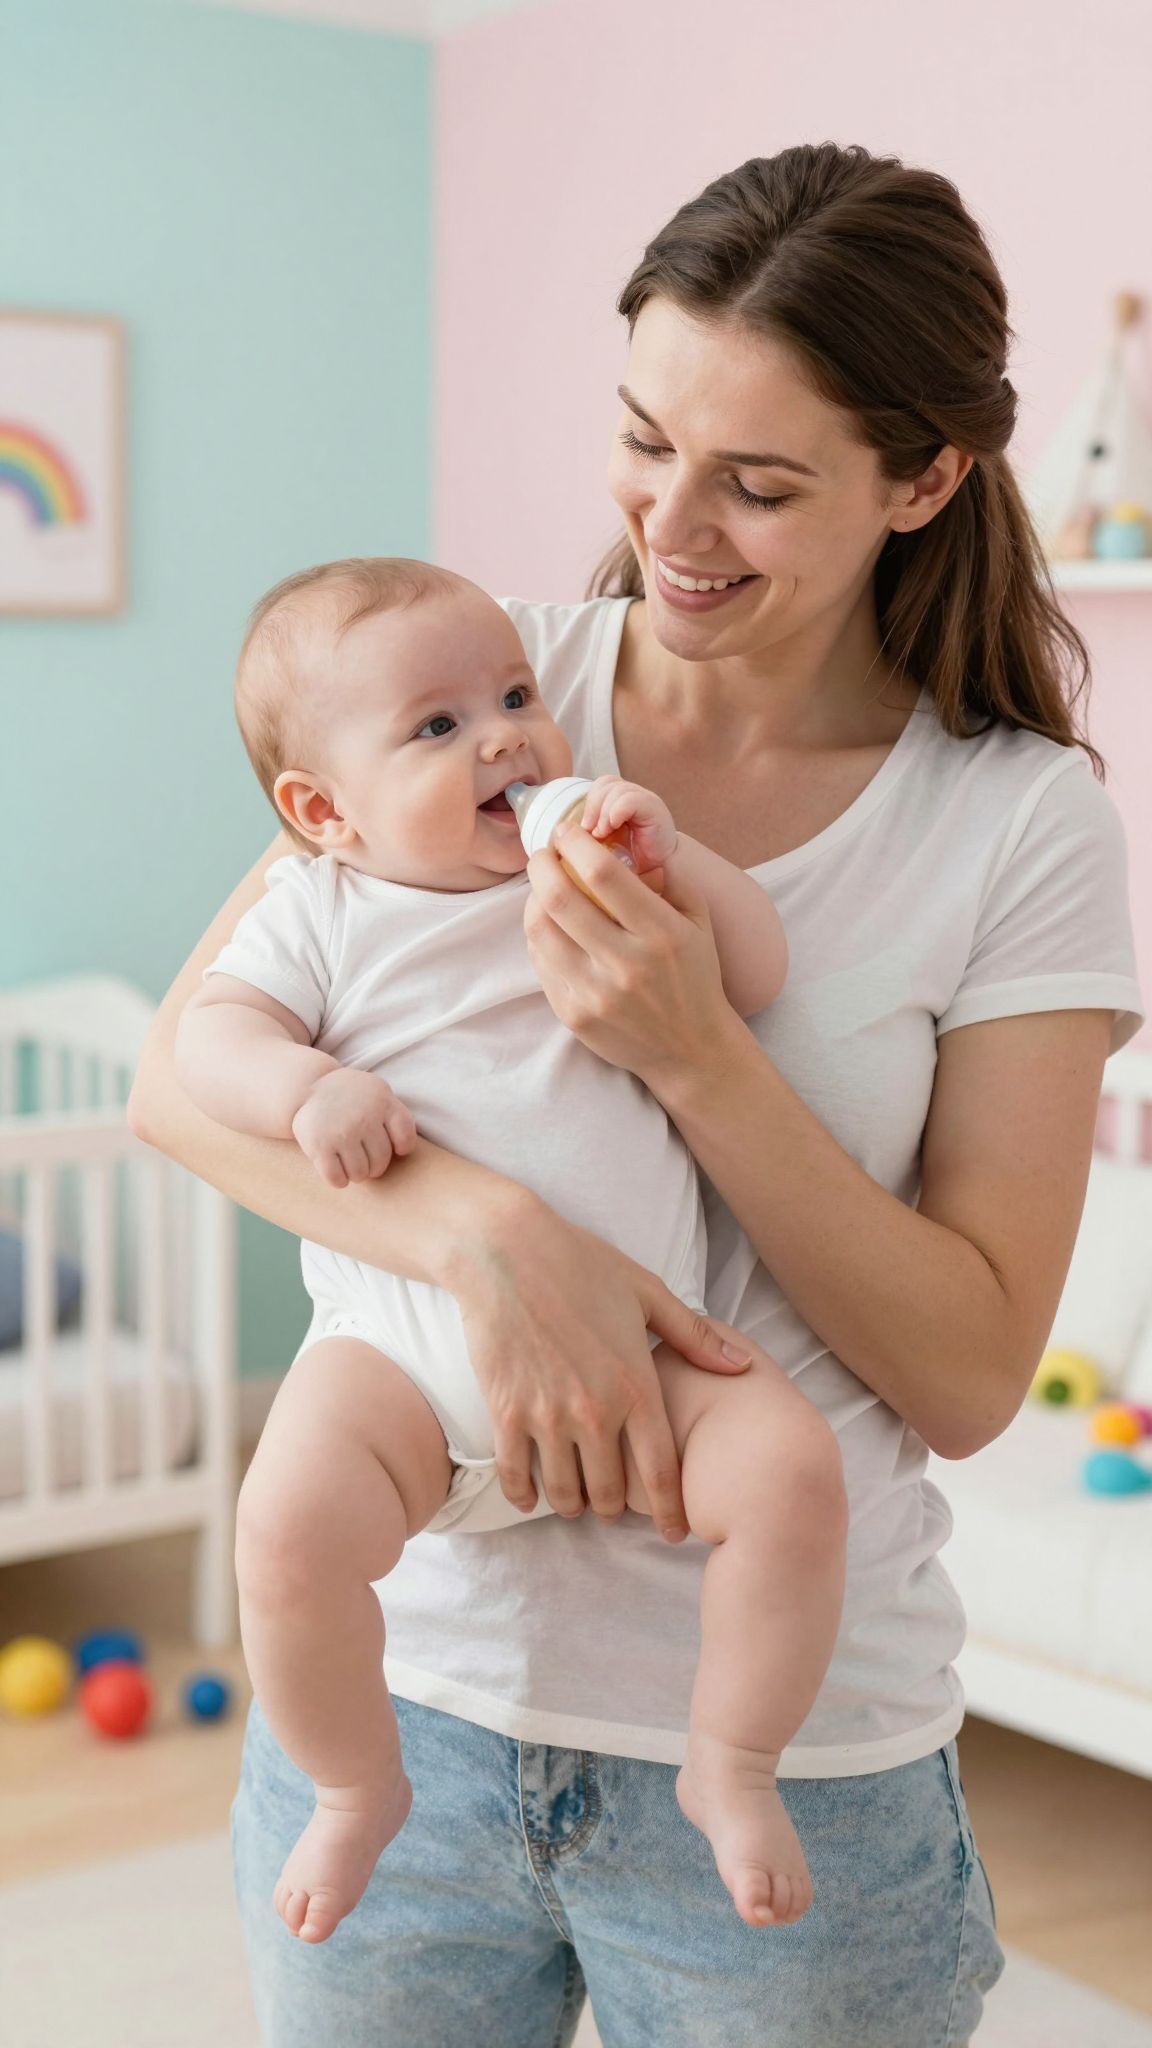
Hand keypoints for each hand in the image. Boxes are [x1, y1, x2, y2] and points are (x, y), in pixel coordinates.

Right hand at [291, 1068, 416, 1187]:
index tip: (393, 1146)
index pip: (406, 1138)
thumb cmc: (351, 1099)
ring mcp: (342, 1132)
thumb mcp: (377, 1093)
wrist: (308, 1088)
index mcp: (382, 1100)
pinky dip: (338, 1180)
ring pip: (360, 1173)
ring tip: (348, 1159)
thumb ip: (394, 1116)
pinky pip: (337, 1179)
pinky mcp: (319, 1146)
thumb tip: (402, 1151)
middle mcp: (364, 1116)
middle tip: (362, 1154)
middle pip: (381, 1161)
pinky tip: (335, 1167)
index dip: (401, 1148)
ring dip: (355, 1173)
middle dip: (373, 1165)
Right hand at [456, 1195, 751, 1540]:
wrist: (505, 1251)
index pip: (662, 1470)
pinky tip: (532, 1497)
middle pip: (611, 1491)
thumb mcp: (647, 1293)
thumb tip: (742, 1366)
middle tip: (618, 1511)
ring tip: (578, 1503)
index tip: (675, 1531)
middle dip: (616, 1510)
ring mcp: (547, 1416)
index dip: (670, 1510)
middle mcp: (594, 1411)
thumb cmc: (581, 1264)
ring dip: (573, 1505)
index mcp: (636, 1385)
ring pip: (564, 1490)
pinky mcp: (506, 1412)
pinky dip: (524, 1494)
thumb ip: (695, 1338)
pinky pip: (516, 1474)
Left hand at [523, 825, 742, 1086]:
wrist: (692, 1050)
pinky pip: (541, 962)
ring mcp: (596, 994)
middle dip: (542, 865)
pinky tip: (553, 928)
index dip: (575, 844)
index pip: (603, 874)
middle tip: (544, 854)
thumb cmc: (695, 978)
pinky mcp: (573, 1015)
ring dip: (534, 899)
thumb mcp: (698, 922)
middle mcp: (626, 965)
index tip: (567, 832)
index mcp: (661, 934)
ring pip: (539, 930)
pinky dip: (540, 936)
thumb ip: (669, 878)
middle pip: (559, 898)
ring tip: (544, 889)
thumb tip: (626, 838)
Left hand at [579, 774, 677, 874]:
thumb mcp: (603, 845)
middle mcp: (633, 796)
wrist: (662, 871)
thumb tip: (562, 834)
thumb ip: (587, 835)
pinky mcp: (654, 810)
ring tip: (602, 833)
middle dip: (592, 806)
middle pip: (605, 783)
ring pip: (616, 789)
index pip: (599, 786)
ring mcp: (644, 800)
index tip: (582, 828)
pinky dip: (616, 811)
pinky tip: (613, 827)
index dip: (587, 803)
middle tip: (590, 830)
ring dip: (603, 812)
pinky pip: (631, 799)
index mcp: (618, 801)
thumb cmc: (632, 860)